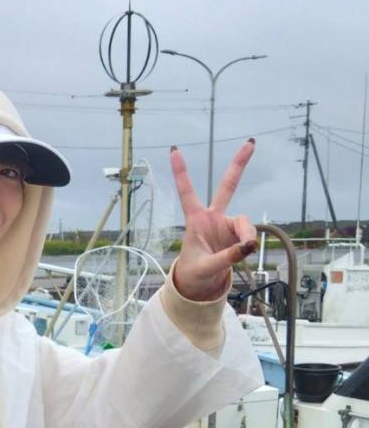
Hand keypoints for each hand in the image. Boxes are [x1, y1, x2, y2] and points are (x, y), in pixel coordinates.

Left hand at [170, 140, 257, 300]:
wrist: (200, 285)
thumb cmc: (194, 273)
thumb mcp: (206, 268)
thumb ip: (227, 257)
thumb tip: (248, 245)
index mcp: (195, 220)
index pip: (187, 193)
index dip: (181, 172)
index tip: (174, 150)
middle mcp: (212, 218)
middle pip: (227, 187)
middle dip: (239, 165)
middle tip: (251, 142)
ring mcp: (226, 226)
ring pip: (244, 221)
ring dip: (247, 233)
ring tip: (246, 248)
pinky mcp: (237, 236)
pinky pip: (249, 236)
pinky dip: (249, 243)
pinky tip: (247, 250)